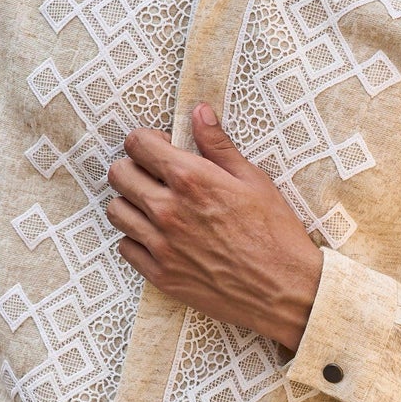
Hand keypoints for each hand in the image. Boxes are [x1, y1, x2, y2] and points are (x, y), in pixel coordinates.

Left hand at [106, 104, 323, 351]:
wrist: (284, 289)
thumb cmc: (275, 233)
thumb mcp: (253, 179)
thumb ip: (218, 145)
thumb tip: (199, 112)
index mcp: (190, 179)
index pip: (137, 144)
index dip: (148, 142)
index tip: (163, 149)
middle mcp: (168, 210)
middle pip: (118, 174)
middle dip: (134, 168)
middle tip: (155, 176)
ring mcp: (160, 245)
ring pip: (116, 211)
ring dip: (131, 203)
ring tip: (155, 207)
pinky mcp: (160, 274)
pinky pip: (125, 247)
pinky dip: (137, 239)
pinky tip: (160, 237)